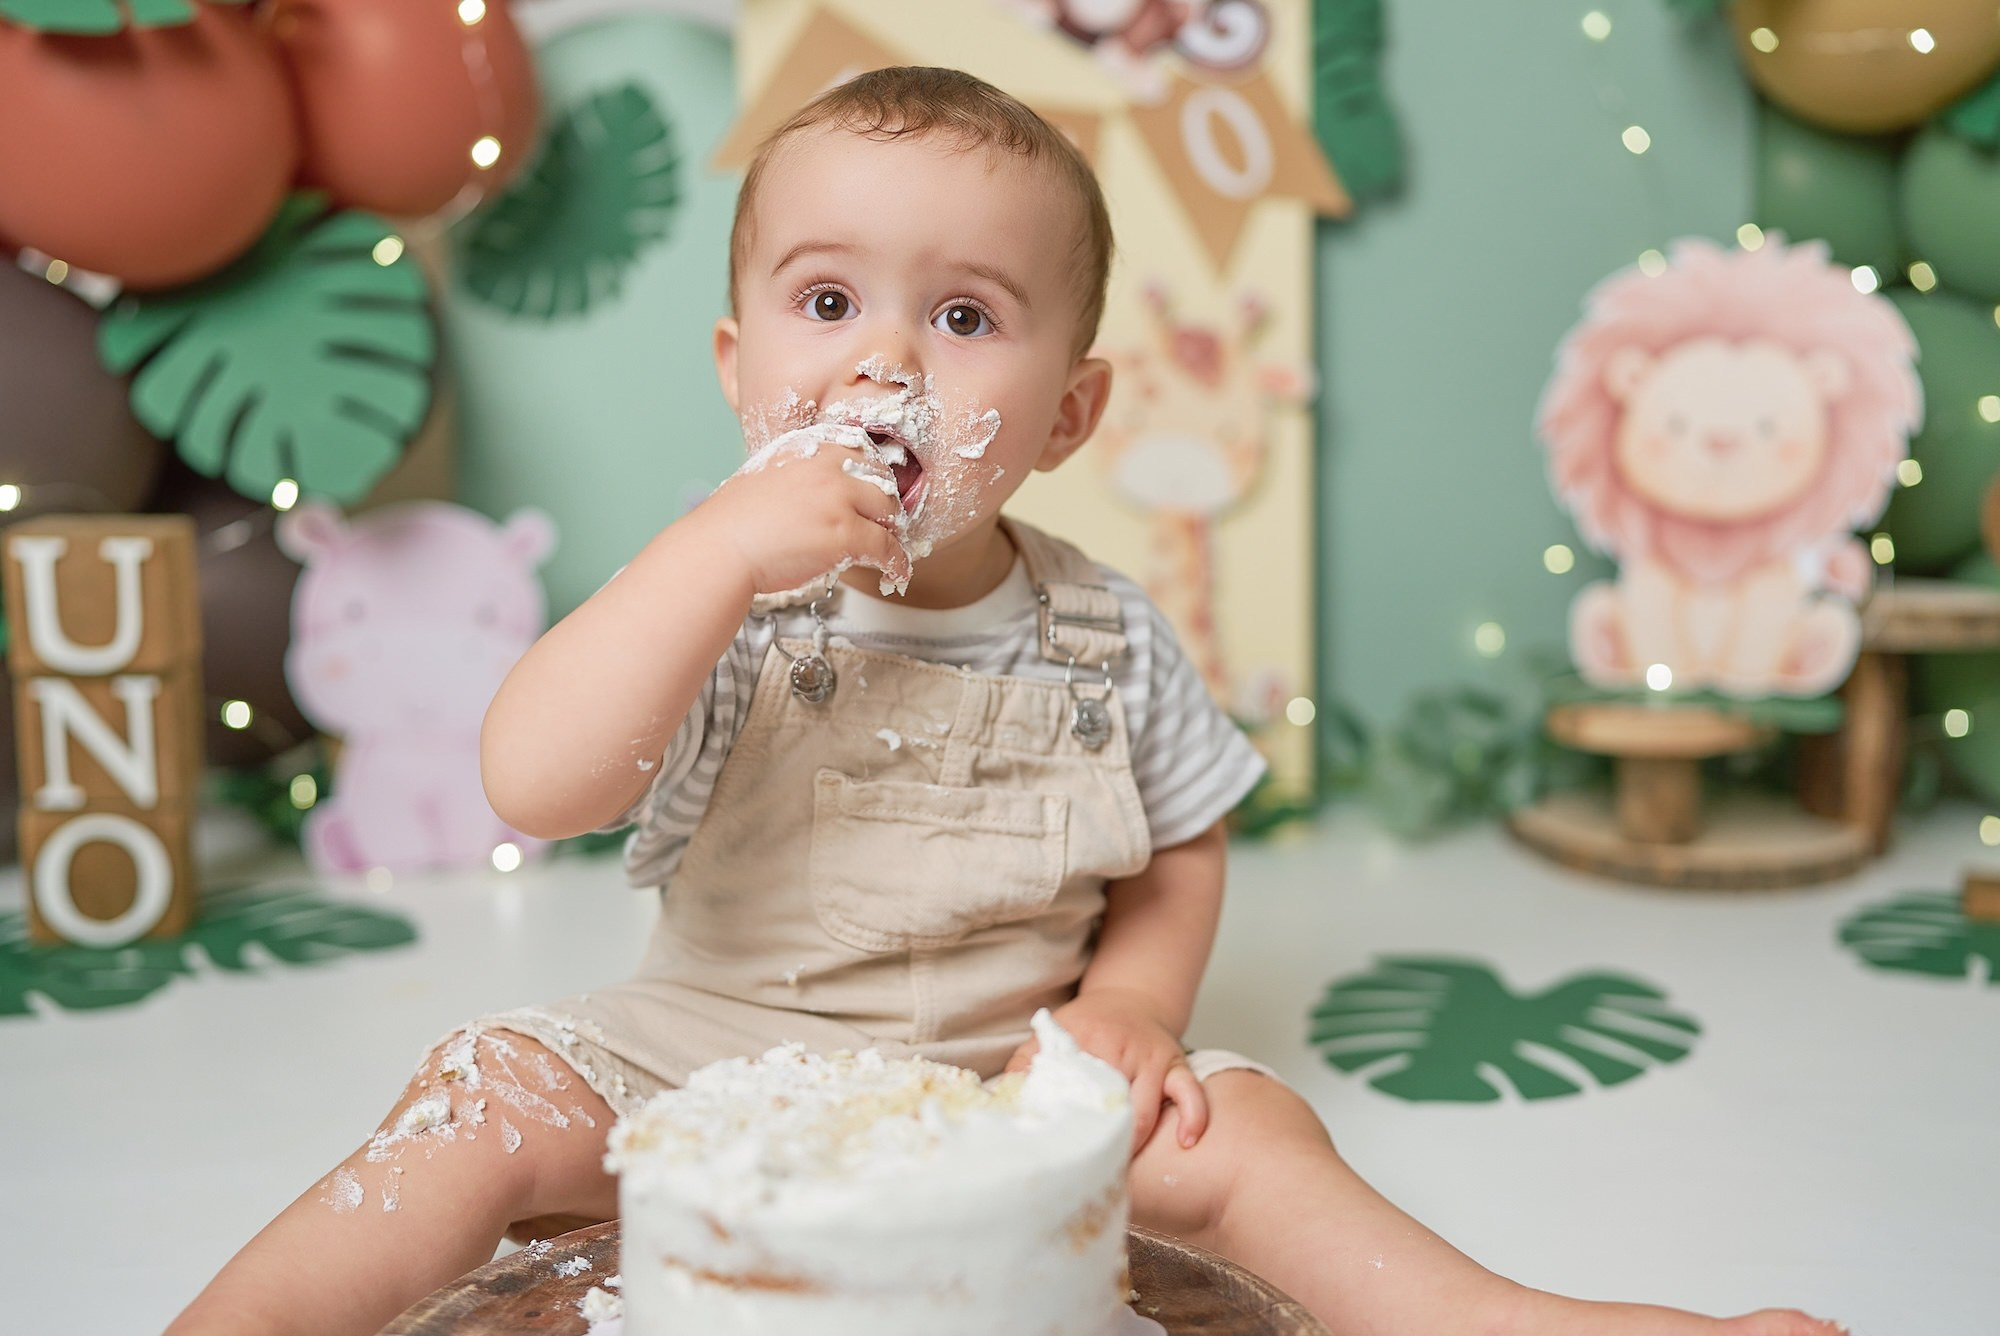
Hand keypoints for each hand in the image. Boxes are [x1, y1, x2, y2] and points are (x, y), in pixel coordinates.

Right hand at [691, 423, 909, 595]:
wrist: (721, 548)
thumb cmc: (733, 520)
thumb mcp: (767, 474)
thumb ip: (800, 473)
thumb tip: (820, 490)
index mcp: (811, 448)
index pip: (862, 450)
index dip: (873, 474)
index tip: (877, 491)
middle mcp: (830, 466)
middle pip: (883, 480)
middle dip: (886, 503)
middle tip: (886, 524)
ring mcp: (841, 499)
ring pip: (890, 514)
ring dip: (893, 532)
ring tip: (891, 549)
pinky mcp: (847, 534)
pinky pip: (888, 548)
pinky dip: (897, 564)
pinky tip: (897, 574)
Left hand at [1003, 988, 1208, 1155]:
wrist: (1129, 999)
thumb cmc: (1086, 1025)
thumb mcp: (1049, 1036)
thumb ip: (1024, 1067)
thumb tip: (1001, 1103)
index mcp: (1084, 1040)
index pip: (1072, 1090)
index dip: (1066, 1127)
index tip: (1059, 1157)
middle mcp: (1121, 1046)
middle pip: (1112, 1107)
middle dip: (1103, 1144)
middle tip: (1088, 1174)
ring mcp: (1152, 1056)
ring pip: (1146, 1109)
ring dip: (1134, 1143)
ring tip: (1119, 1169)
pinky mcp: (1176, 1062)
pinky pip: (1191, 1091)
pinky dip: (1193, 1116)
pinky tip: (1186, 1141)